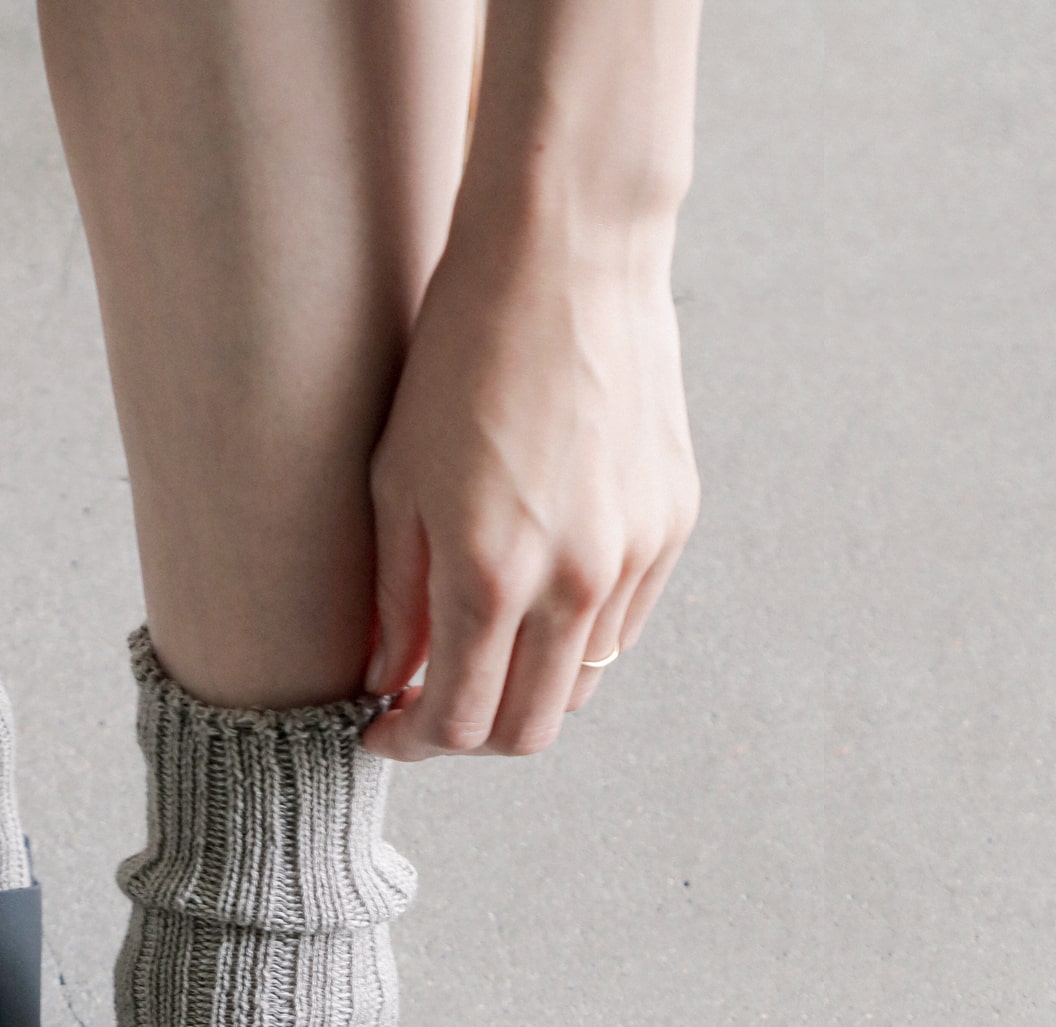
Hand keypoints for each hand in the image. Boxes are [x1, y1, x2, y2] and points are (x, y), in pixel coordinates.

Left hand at [362, 240, 698, 760]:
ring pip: (578, 684)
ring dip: (523, 685)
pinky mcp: (671, 525)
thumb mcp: (396, 480)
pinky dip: (572, 634)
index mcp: (491, 575)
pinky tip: (535, 589)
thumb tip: (388, 681)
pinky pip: (620, 623)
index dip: (411, 742)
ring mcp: (633, 556)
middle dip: (471, 736)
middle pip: (527, 731)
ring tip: (481, 641)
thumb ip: (395, 599)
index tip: (383, 729)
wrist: (570, 255)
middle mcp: (573, 581)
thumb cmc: (461, 357)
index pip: (457, 722)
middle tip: (429, 703)